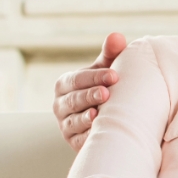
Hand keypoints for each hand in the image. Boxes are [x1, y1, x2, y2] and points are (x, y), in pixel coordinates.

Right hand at [54, 33, 126, 149]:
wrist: (107, 117)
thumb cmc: (105, 87)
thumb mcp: (106, 70)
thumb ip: (111, 54)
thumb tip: (117, 36)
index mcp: (66, 84)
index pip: (77, 79)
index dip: (95, 77)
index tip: (114, 75)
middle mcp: (61, 104)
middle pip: (74, 100)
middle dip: (90, 96)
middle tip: (107, 93)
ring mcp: (65, 124)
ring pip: (74, 121)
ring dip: (87, 117)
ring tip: (100, 114)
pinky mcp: (74, 141)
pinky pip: (79, 139)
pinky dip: (88, 136)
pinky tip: (98, 132)